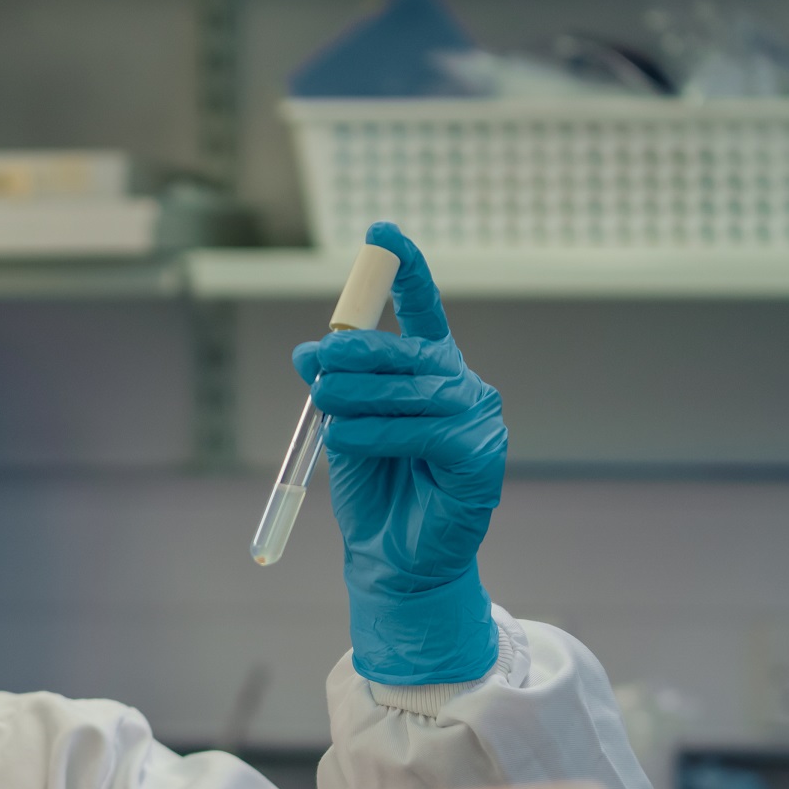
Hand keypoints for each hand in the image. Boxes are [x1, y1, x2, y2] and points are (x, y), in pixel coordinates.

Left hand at [291, 222, 506, 686]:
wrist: (390, 557)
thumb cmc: (372, 491)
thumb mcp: (342, 427)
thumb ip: (333, 388)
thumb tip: (309, 349)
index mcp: (431, 371)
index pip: (422, 308)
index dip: (403, 269)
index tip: (382, 231)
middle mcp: (461, 385)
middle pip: (403, 350)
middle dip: (353, 355)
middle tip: (315, 369)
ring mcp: (477, 417)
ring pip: (406, 391)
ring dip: (354, 399)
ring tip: (325, 412)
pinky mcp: (480, 454)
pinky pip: (418, 430)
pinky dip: (374, 434)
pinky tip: (347, 442)